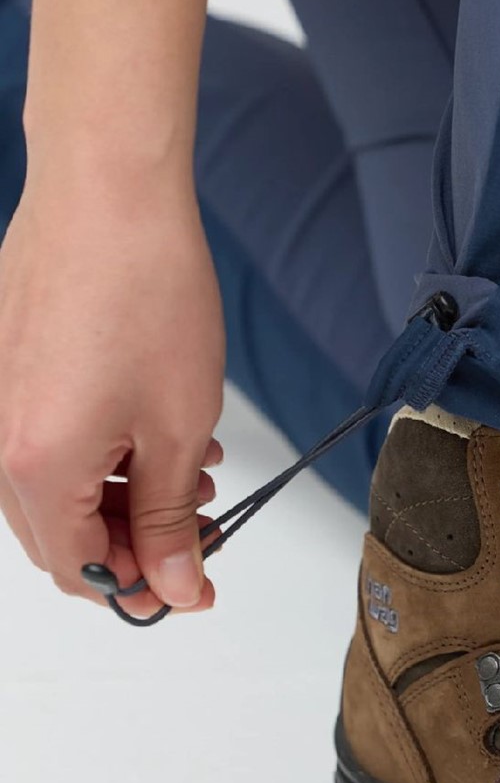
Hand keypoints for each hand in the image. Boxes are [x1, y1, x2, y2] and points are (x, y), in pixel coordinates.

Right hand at [0, 184, 224, 613]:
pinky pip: (50, 442)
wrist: (109, 193)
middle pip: (63, 536)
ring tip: (193, 476)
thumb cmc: (147, 295)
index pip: (81, 569)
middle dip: (136, 545)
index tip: (192, 584)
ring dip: (128, 499)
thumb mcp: (178, 428)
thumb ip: (171, 519)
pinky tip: (159, 437)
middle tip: (198, 530)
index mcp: (37, 467)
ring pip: (60, 491)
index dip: (143, 589)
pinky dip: (105, 457)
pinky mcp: (8, 370)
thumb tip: (174, 585)